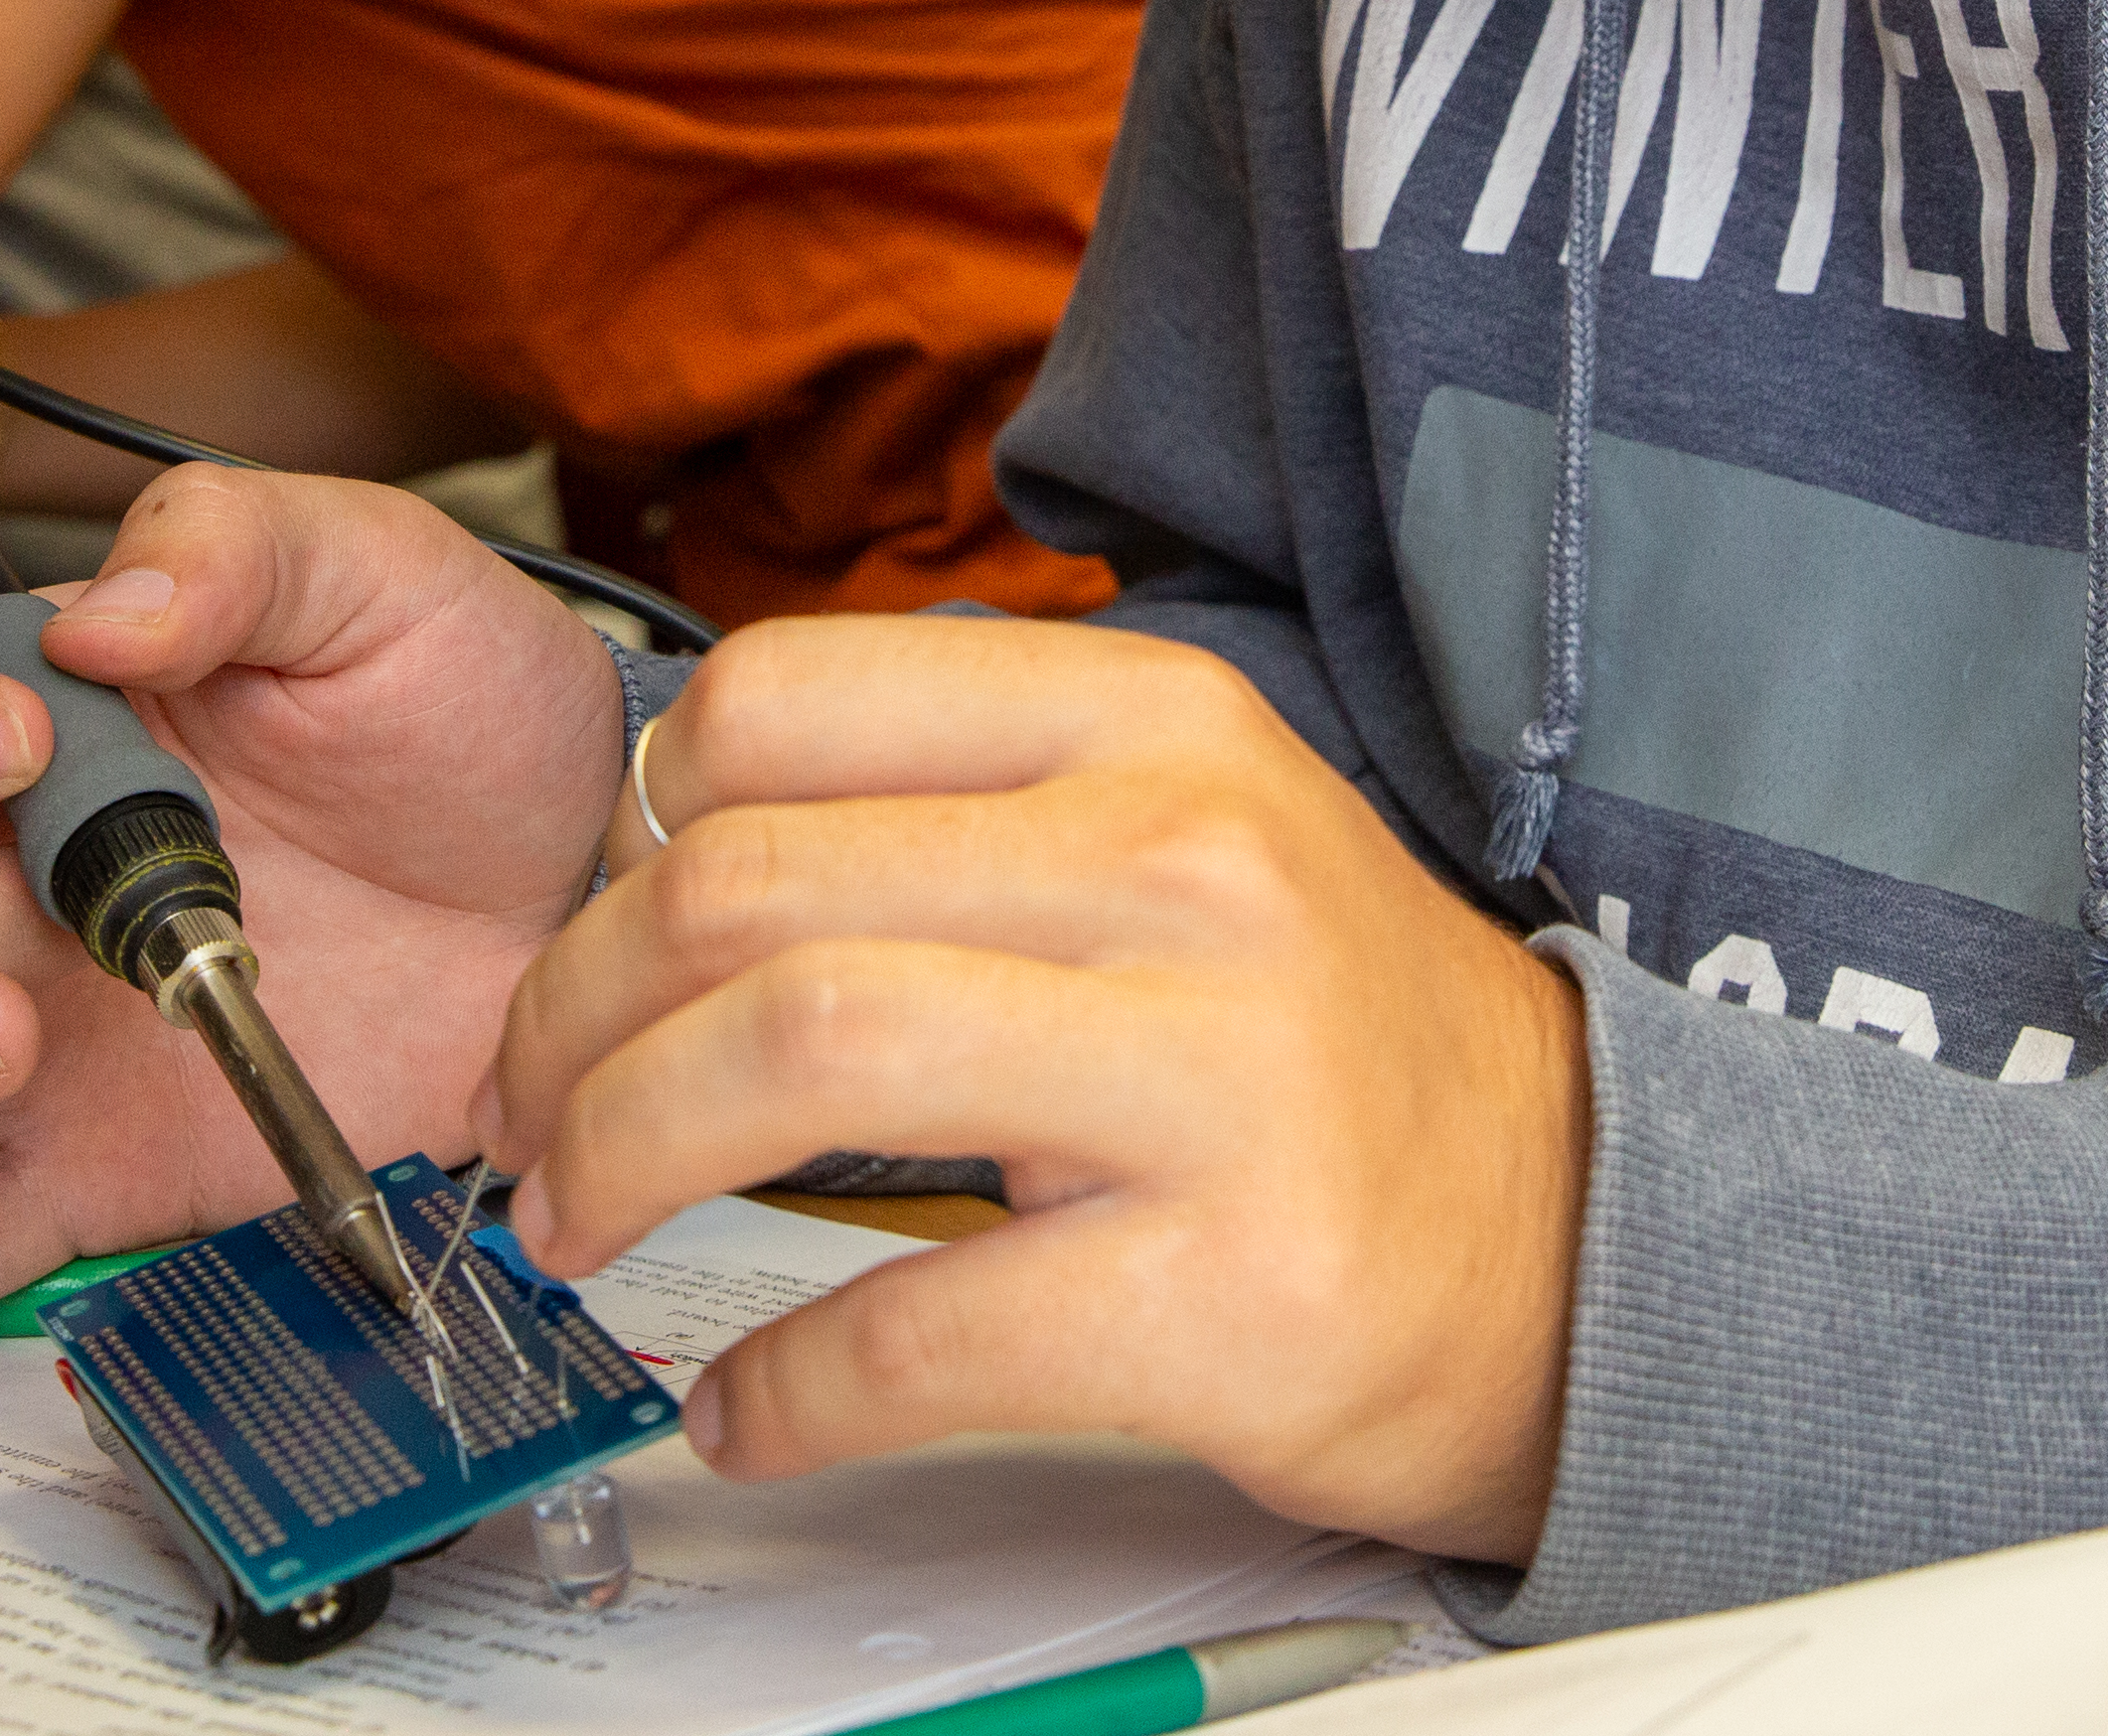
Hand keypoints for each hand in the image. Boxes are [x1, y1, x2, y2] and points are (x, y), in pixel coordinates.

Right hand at [0, 463, 620, 1434]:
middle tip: (22, 915)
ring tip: (2, 1039)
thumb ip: (231, 548)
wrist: (581, 875)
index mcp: (23, 730)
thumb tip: (101, 605)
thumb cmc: (462, 711)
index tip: (3, 741)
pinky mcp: (83, 1169)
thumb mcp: (369, 575)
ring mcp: (20, 1037)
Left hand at [485, 621, 1586, 1563]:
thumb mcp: (1178, 832)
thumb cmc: (1331, 1047)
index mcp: (1150, 725)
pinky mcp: (1221, 1289)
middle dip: (568, 1015)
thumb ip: (958, 804)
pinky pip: (909, 1327)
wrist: (1579, 1241)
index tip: (591, 927)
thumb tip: (671, 846)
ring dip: (620, 1154)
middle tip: (528, 1111)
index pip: (785, 699)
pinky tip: (746, 1408)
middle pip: (748, 883)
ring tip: (579, 1225)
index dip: (628, 829)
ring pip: (798, 1048)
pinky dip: (774, 1385)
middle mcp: (1184, 865)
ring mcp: (1214, 1074)